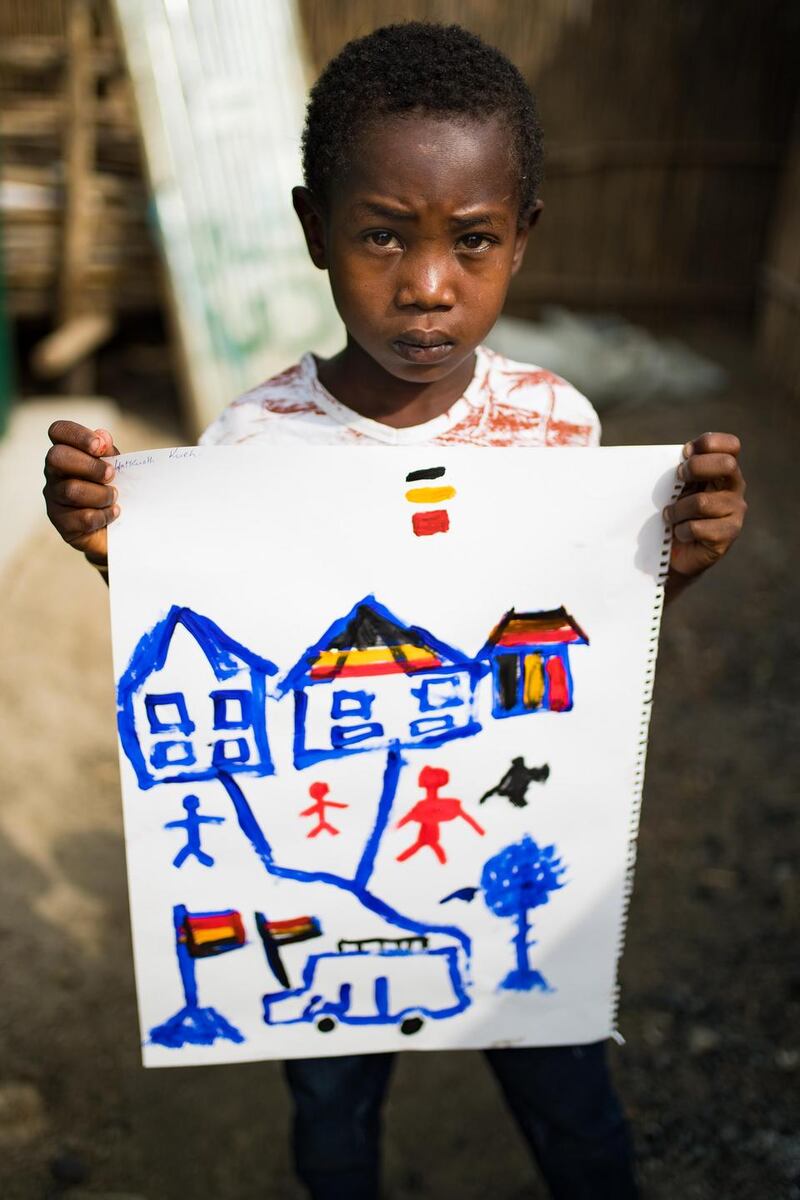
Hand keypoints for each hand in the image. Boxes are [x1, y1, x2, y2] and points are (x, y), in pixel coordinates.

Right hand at [43, 421, 118, 567]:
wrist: (119, 529)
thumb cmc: (114, 489)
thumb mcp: (116, 467)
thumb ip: (109, 452)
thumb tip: (103, 436)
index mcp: (66, 452)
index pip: (58, 431)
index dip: (77, 435)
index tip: (100, 446)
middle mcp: (54, 473)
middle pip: (57, 458)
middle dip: (90, 465)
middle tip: (112, 475)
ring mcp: (54, 499)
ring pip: (71, 490)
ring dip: (101, 493)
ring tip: (115, 497)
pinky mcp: (62, 524)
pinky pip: (82, 517)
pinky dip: (103, 515)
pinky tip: (113, 513)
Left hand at [665, 432, 745, 580]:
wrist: (675, 551)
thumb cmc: (676, 512)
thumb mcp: (678, 486)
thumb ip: (684, 469)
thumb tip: (684, 453)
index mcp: (724, 470)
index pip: (731, 445)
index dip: (708, 443)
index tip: (685, 453)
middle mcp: (735, 488)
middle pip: (727, 464)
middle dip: (696, 468)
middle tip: (678, 478)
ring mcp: (735, 512)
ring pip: (702, 502)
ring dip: (677, 510)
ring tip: (669, 516)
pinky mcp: (727, 536)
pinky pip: (697, 528)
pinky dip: (680, 530)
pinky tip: (679, 533)